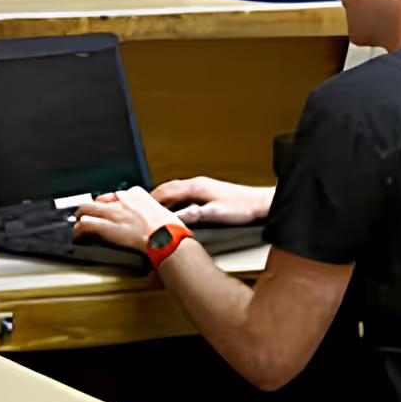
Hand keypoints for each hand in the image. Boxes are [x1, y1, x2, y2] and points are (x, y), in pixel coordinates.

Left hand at [72, 187, 176, 251]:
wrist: (167, 237)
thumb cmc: (170, 228)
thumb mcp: (163, 211)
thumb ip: (152, 211)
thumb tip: (153, 218)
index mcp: (136, 194)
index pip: (115, 195)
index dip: (109, 204)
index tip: (108, 209)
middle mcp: (122, 200)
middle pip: (98, 200)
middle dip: (90, 208)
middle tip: (87, 214)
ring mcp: (112, 212)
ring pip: (87, 209)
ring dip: (81, 216)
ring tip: (78, 222)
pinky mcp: (106, 226)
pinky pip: (86, 224)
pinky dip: (80, 229)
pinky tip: (78, 234)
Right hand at [151, 177, 273, 226]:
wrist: (260, 203)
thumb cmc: (242, 207)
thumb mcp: (216, 213)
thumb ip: (195, 214)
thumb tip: (176, 218)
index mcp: (195, 186)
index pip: (166, 191)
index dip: (152, 199)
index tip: (140, 206)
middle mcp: (196, 183)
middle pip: (168, 187)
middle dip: (154, 196)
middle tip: (142, 206)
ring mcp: (202, 185)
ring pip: (175, 189)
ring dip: (164, 197)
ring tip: (154, 207)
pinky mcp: (207, 190)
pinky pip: (183, 192)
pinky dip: (173, 198)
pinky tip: (175, 206)